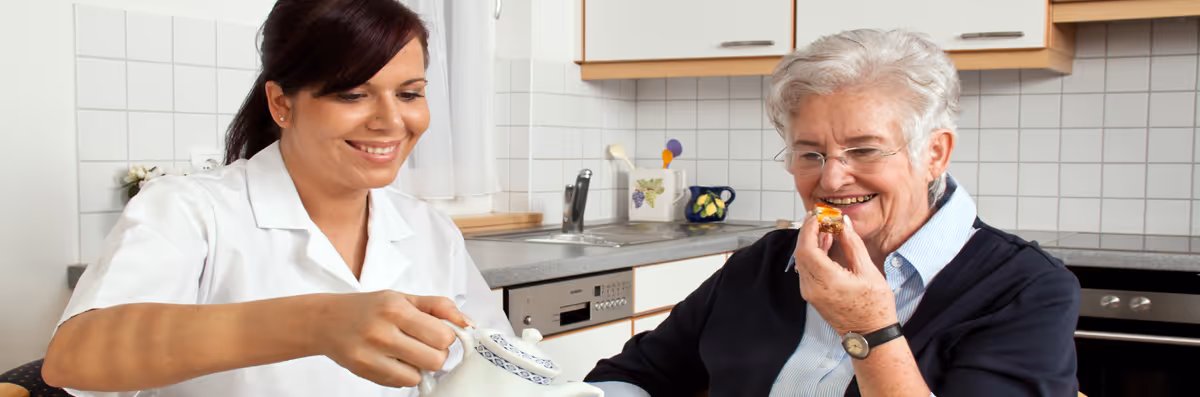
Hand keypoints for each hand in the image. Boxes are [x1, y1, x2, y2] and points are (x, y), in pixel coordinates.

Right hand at [313, 291, 474, 387]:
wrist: (326, 321)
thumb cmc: (368, 308)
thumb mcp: (403, 297)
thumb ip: (438, 306)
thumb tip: (467, 322)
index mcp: (395, 309)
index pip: (442, 335)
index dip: (446, 337)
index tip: (438, 333)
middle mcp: (382, 332)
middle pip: (435, 359)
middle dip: (436, 353)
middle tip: (424, 344)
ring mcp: (372, 355)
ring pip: (419, 375)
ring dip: (419, 367)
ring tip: (407, 352)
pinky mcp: (365, 372)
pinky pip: (400, 383)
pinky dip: (403, 374)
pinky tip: (393, 360)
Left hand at [794, 212, 897, 334]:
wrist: (870, 335)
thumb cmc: (874, 307)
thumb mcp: (868, 271)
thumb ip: (852, 245)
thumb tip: (844, 224)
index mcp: (826, 281)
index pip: (806, 248)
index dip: (809, 229)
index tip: (817, 215)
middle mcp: (812, 288)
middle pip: (800, 253)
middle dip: (808, 232)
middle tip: (819, 218)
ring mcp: (810, 293)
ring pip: (802, 261)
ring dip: (810, 243)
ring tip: (825, 227)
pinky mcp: (812, 295)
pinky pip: (807, 270)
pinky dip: (813, 255)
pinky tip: (825, 244)